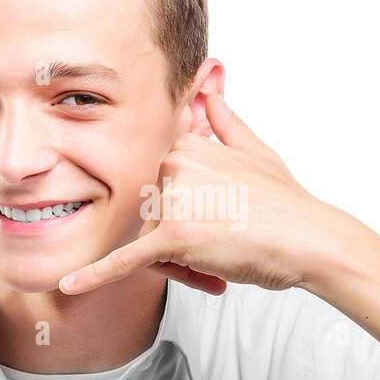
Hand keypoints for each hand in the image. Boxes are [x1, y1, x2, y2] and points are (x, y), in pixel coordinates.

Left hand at [58, 94, 336, 295]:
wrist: (311, 240)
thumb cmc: (287, 205)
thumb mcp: (256, 151)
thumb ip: (226, 123)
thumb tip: (211, 94)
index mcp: (186, 147)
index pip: (162, 191)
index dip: (189, 215)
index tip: (222, 224)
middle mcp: (174, 166)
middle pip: (153, 218)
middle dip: (180, 242)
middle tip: (224, 251)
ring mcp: (173, 201)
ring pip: (151, 244)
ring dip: (180, 263)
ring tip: (222, 265)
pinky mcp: (173, 237)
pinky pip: (126, 260)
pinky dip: (95, 275)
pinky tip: (68, 286)